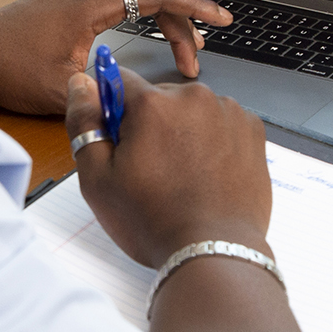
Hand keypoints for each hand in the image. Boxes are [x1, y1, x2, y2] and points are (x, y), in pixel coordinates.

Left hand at [0, 0, 231, 114]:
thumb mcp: (61, 89)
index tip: (220, 20)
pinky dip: (142, 12)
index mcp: (92, 1)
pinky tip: (149, 32)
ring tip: (184, 47)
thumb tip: (138, 98)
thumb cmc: (8, 67)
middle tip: (200, 51)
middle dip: (184, 19)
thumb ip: (104, 91)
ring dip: (163, 16)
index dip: (194, 8)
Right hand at [64, 65, 271, 269]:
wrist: (213, 251)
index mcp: (152, 104)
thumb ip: (83, 122)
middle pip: (157, 97)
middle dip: (149, 124)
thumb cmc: (153, 221)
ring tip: (182, 176)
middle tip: (151, 170)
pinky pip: (221, 122)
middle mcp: (193, 97)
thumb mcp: (97, 178)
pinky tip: (206, 173)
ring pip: (191, 110)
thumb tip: (81, 83)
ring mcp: (228, 112)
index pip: (117, 80)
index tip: (117, 138)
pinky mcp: (252, 130)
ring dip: (183, 130)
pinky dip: (212, 140)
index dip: (111, 110)